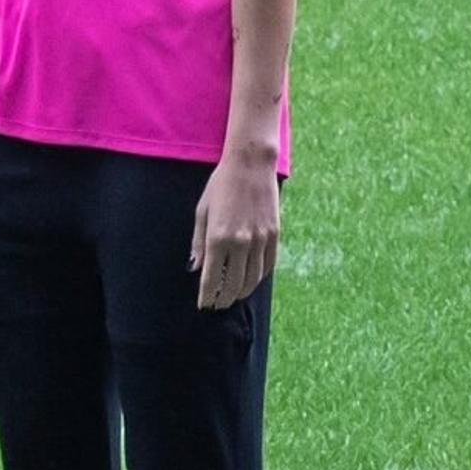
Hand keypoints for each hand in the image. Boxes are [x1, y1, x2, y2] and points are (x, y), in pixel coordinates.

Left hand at [189, 154, 278, 310]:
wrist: (250, 165)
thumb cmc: (221, 186)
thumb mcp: (202, 212)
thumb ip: (199, 243)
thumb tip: (196, 267)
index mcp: (218, 238)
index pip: (212, 278)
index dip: (207, 295)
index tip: (204, 304)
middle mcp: (240, 243)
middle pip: (234, 284)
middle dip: (224, 299)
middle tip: (218, 304)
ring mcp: (260, 240)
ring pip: (253, 279)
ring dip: (242, 292)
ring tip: (233, 296)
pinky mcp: (274, 235)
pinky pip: (267, 265)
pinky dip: (259, 277)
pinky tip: (251, 280)